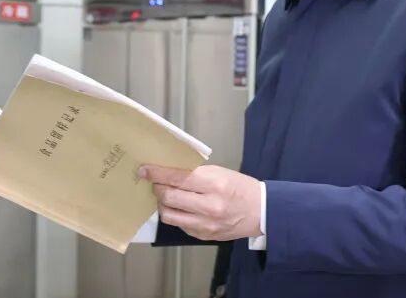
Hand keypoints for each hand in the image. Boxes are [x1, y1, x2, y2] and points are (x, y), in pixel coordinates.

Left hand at [139, 164, 262, 241]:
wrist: (261, 212)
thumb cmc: (241, 188)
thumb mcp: (222, 173)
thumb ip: (197, 174)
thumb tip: (170, 172)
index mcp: (215, 184)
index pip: (178, 178)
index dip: (158, 173)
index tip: (145, 170)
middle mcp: (208, 206)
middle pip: (169, 197)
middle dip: (157, 188)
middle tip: (155, 182)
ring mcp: (205, 224)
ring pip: (169, 214)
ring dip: (163, 203)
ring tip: (166, 195)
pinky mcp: (202, 236)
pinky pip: (179, 225)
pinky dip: (175, 214)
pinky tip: (180, 207)